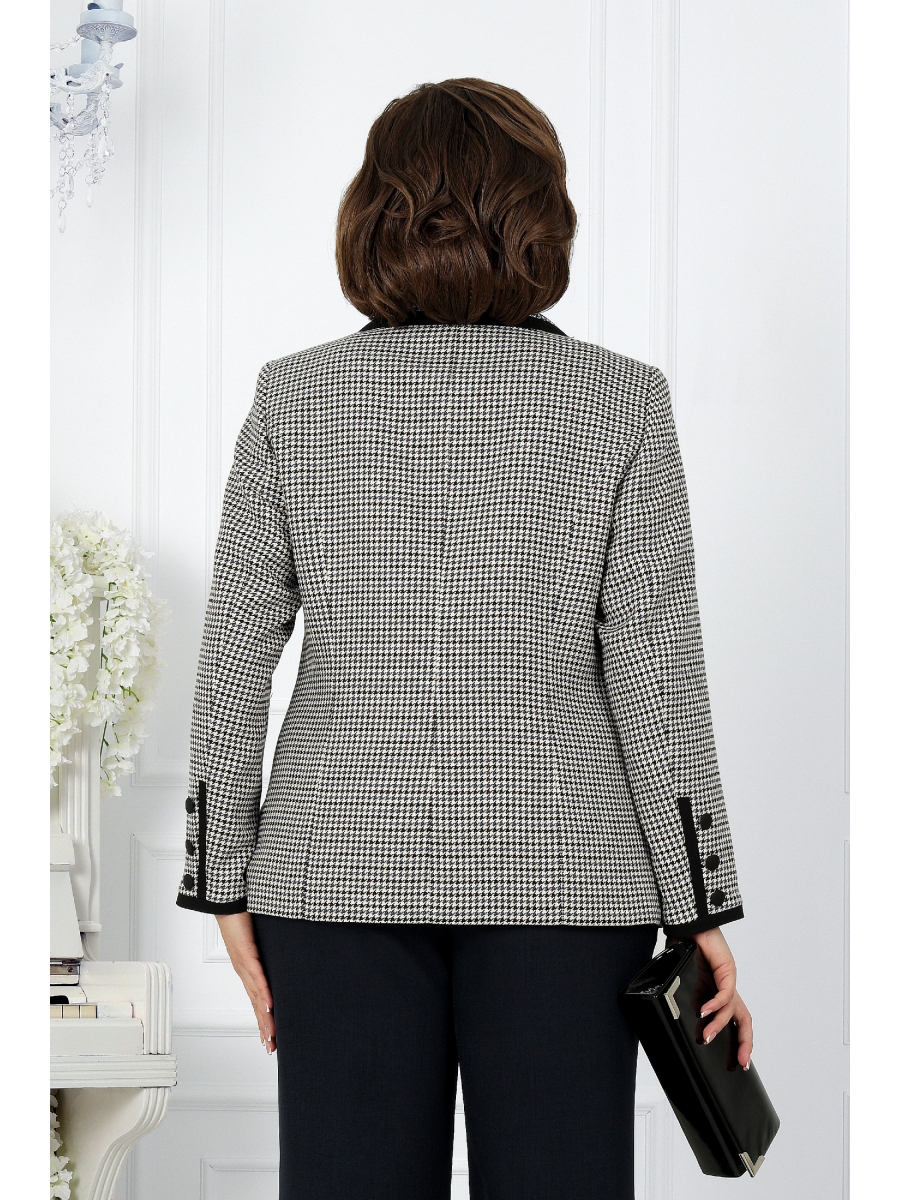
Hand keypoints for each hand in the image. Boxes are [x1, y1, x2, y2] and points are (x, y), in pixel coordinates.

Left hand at [216, 912, 275, 1053]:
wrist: (226, 898)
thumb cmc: (242, 914)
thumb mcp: (262, 935)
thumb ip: (271, 947)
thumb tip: (285, 953)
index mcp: (248, 968)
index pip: (258, 999)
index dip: (264, 1019)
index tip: (271, 1037)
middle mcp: (244, 971)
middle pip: (256, 1005)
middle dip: (265, 1027)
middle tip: (272, 1048)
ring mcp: (244, 964)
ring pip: (256, 996)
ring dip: (264, 1017)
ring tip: (272, 1036)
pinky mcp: (245, 953)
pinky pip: (257, 977)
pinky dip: (263, 993)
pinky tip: (269, 1007)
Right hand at [689, 927, 752, 1069]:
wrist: (689, 921)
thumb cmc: (687, 944)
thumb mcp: (688, 978)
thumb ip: (693, 997)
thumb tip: (693, 1017)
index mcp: (719, 990)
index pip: (734, 1018)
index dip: (736, 1039)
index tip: (736, 1061)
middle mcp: (728, 986)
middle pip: (744, 1019)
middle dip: (745, 1043)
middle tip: (741, 1063)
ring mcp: (729, 978)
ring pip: (733, 1010)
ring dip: (719, 1025)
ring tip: (706, 1036)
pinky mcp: (727, 969)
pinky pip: (725, 993)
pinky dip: (715, 1005)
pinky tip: (704, 1013)